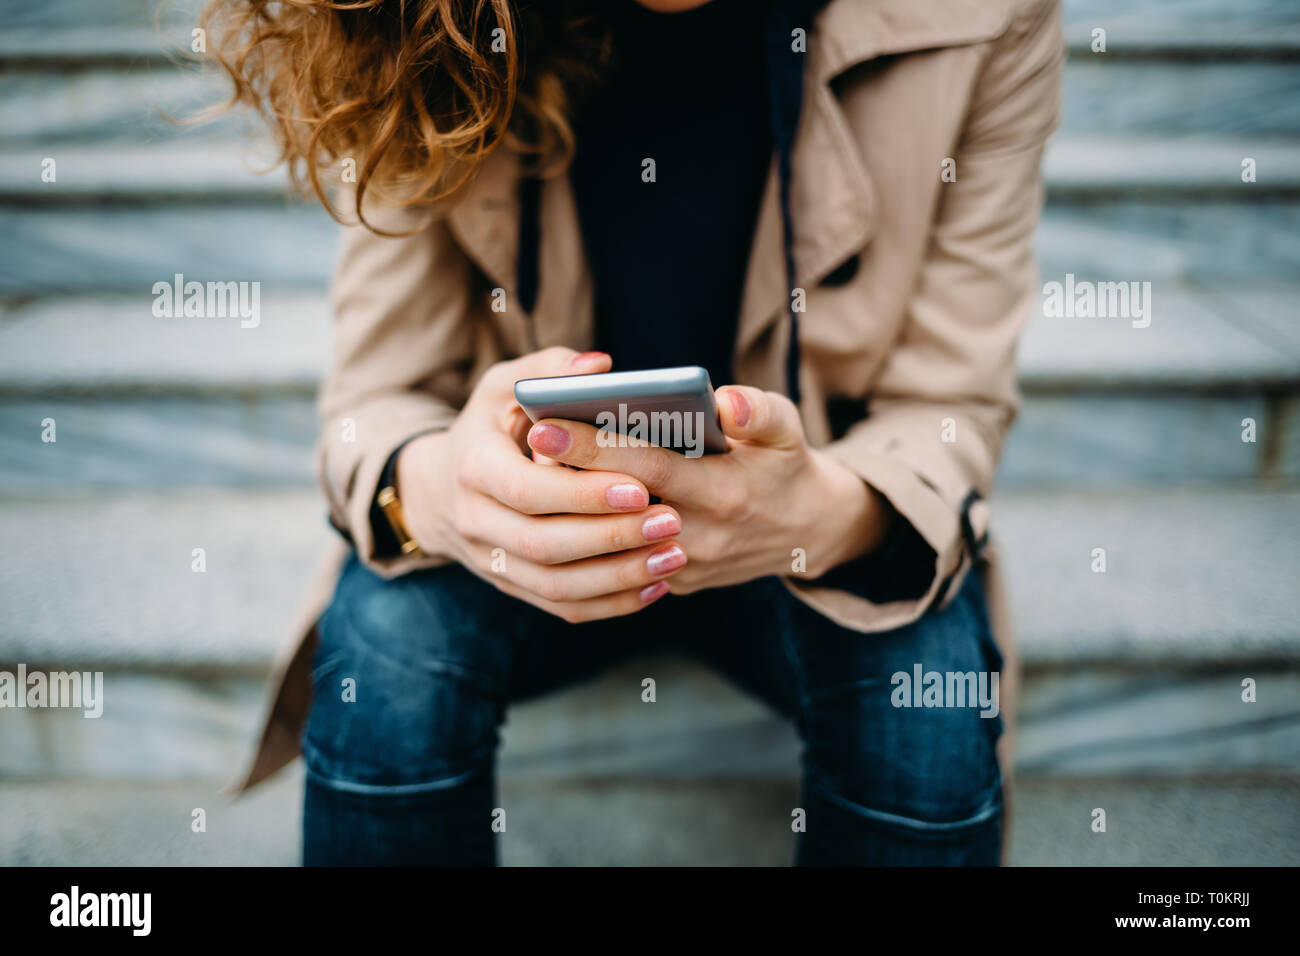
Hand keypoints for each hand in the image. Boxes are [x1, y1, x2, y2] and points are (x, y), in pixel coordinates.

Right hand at [396, 347, 689, 622]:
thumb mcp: (503, 388)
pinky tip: (656, 586)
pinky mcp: (512, 587)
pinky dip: (612, 603)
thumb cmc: (488, 429)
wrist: (438, 491)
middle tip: (671, 522)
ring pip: (556, 586)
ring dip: (619, 577)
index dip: (584, 493)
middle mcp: (476, 522)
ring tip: (673, 557)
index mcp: (474, 468)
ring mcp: (492, 562)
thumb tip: (599, 366)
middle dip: (612, 537)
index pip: (529, 490)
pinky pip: (563, 607)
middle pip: (545, 544)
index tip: (641, 487)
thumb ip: (549, 369)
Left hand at [526, 385, 891, 594]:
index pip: (647, 467)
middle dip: (567, 475)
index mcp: (725, 491)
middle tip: (520, 441)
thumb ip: (759, 411)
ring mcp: (685, 566)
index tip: (546, 423)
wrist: (806, 533)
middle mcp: (701, 536)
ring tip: (531, 468)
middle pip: (618, 505)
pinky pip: (621, 563)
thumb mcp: (787, 430)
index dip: (594, 447)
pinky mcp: (674, 582)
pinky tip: (557, 502)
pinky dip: (588, 535)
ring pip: (612, 541)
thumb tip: (724, 402)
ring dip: (571, 508)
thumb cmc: (784, 466)